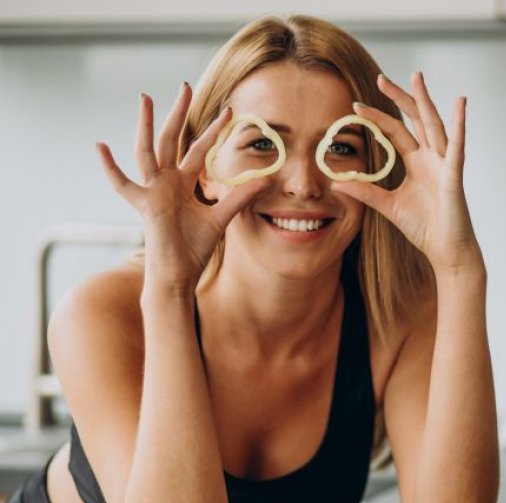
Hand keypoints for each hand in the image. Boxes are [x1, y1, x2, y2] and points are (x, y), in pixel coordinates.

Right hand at [97, 83, 267, 293]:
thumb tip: (265, 181)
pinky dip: (110, 168)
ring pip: (149, 150)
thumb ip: (239, 197)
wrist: (179, 273)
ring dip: (147, 124)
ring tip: (146, 98)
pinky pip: (123, 184)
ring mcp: (153, 191)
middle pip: (172, 140)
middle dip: (179, 113)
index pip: (198, 149)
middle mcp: (166, 182)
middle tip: (185, 86)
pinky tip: (100, 146)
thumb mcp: (221, 218)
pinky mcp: (145, 204)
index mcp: (183, 183)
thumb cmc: (194, 248)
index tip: (228, 111)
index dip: (212, 131)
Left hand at [330, 72, 481, 272]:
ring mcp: (444, 164)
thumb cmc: (425, 228)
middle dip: (399, 98)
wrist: (445, 251)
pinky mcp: (454, 175)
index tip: (356, 106)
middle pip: (415, 119)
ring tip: (416, 78)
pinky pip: (457, 146)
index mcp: (417, 163)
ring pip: (433, 124)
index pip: (395, 132)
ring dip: (424, 100)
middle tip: (381, 79)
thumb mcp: (387, 206)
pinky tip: (460, 104)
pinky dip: (460, 124)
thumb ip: (365, 191)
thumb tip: (336, 181)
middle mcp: (432, 158)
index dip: (377, 117)